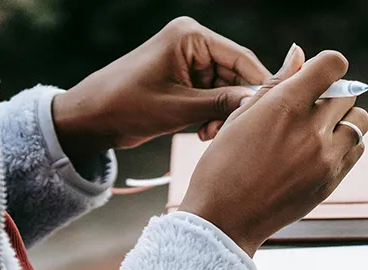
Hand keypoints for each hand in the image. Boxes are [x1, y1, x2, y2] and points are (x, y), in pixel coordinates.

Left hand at [52, 17, 270, 164]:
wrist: (91, 118)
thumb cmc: (127, 105)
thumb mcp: (180, 107)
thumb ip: (223, 103)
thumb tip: (259, 103)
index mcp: (191, 37)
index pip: (242, 58)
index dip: (261, 85)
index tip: (275, 110)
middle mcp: (194, 44)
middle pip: (237, 75)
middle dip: (237, 104)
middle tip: (231, 131)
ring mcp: (191, 62)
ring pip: (228, 89)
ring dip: (224, 115)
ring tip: (209, 134)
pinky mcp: (187, 80)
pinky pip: (215, 97)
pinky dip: (214, 116)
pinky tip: (203, 132)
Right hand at [178, 48, 367, 256]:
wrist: (225, 219)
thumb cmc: (224, 165)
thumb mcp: (242, 116)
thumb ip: (276, 82)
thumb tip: (298, 53)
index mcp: (286, 107)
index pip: (333, 65)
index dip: (327, 65)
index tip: (317, 75)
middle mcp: (312, 131)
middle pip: (349, 93)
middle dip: (333, 94)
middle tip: (310, 107)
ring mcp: (326, 158)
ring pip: (360, 121)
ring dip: (345, 119)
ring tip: (318, 130)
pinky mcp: (332, 180)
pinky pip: (357, 149)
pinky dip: (347, 144)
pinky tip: (321, 149)